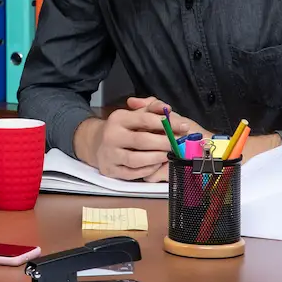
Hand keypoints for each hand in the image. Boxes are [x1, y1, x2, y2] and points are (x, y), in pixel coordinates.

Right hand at [73, 99, 197, 180]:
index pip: (145, 119)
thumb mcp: (135, 113)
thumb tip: (167, 108)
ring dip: (156, 158)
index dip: (166, 123)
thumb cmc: (124, 128)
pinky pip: (132, 173)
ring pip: (136, 159)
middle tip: (178, 145)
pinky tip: (157, 165)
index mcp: (118, 118)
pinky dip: (147, 170)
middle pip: (141, 141)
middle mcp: (111, 135)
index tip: (183, 126)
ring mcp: (109, 154)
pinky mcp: (110, 170)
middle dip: (164, 143)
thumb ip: (153, 108)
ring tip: (169, 155)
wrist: (97, 143)